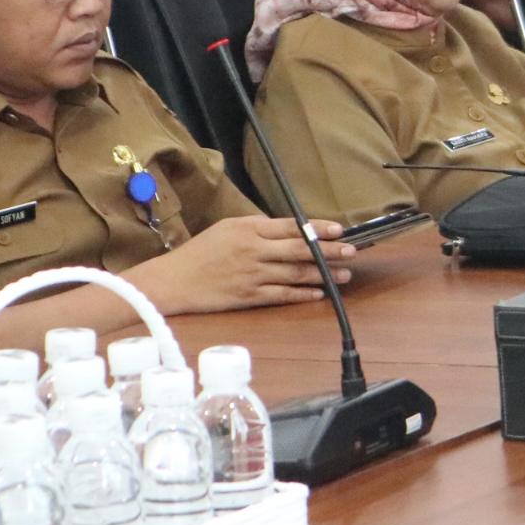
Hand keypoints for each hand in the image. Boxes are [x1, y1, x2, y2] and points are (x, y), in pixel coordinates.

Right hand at [137, 214, 353, 314]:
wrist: (173, 282)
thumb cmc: (200, 252)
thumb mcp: (227, 228)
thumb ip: (258, 227)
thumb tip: (288, 228)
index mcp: (249, 230)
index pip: (291, 227)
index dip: (318, 228)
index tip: (339, 230)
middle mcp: (254, 252)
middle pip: (300, 250)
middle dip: (329, 251)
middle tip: (352, 251)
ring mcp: (253, 276)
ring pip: (296, 274)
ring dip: (323, 274)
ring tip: (345, 274)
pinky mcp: (249, 297)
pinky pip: (282, 295)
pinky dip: (303, 294)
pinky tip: (319, 293)